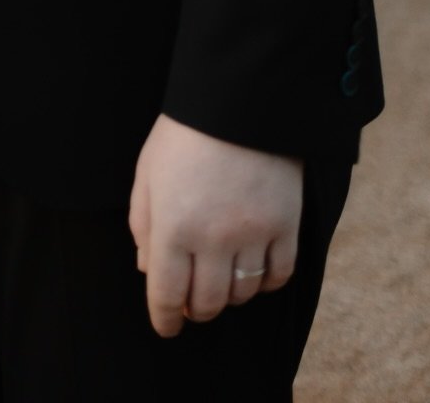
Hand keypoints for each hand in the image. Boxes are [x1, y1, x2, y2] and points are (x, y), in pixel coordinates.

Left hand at [128, 114, 302, 336]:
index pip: (167, 293)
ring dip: (228, 296)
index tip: (166, 326)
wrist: (239, 102)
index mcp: (173, 226)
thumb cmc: (184, 135)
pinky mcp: (286, 227)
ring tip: (220, 280)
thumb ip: (143, 223)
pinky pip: (278, 276)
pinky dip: (265, 283)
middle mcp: (213, 239)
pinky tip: (254, 272)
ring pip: (242, 294)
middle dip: (196, 310)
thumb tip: (147, 269)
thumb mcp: (148, 173)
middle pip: (208, 303)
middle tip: (192, 303)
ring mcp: (253, 235)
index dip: (165, 318)